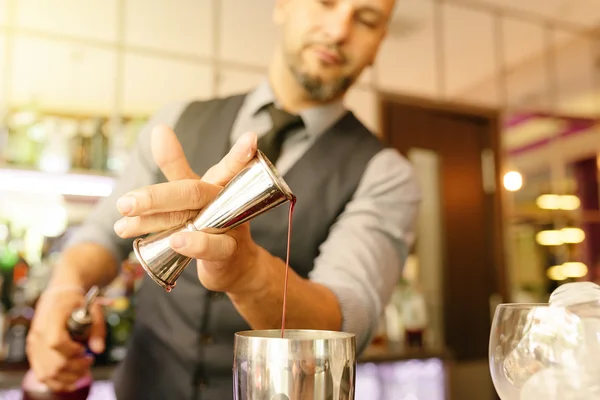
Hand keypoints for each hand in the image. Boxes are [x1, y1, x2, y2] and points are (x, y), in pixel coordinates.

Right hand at [26, 286, 104, 391]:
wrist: (59, 294)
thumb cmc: (77, 301)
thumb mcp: (93, 308)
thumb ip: (98, 329)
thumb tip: (98, 350)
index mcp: (52, 317)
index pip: (56, 342)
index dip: (72, 350)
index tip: (84, 349)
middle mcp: (38, 332)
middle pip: (54, 362)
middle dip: (76, 367)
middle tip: (89, 360)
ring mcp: (33, 344)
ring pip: (47, 373)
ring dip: (69, 377)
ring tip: (83, 369)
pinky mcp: (33, 352)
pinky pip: (41, 375)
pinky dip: (57, 382)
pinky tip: (72, 379)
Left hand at [113, 125, 262, 293]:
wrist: (235, 264)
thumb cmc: (213, 222)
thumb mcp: (194, 193)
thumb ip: (176, 165)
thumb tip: (159, 129)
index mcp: (220, 185)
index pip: (229, 166)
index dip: (240, 153)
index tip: (250, 137)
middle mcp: (228, 202)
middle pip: (195, 193)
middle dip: (156, 197)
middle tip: (124, 203)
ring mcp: (231, 228)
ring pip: (198, 220)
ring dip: (159, 223)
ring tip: (124, 226)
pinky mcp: (229, 252)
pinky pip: (214, 247)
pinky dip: (196, 244)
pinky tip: (175, 242)